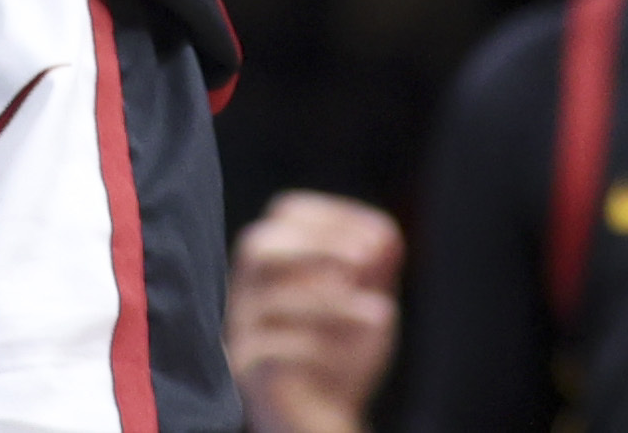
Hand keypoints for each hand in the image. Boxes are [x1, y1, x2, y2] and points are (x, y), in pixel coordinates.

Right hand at [231, 190, 404, 432]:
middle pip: (258, 246)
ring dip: (332, 302)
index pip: (286, 215)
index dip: (333, 218)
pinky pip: (271, 351)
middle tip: (365, 260)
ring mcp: (243, 333)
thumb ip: (375, 272)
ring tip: (380, 314)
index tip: (378, 240)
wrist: (320, 426)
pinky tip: (348, 357)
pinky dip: (316, 348)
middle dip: (317, 245)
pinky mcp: (247, 373)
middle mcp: (249, 294)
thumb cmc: (339, 363)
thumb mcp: (366, 311)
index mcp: (274, 268)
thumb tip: (384, 234)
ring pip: (270, 300)